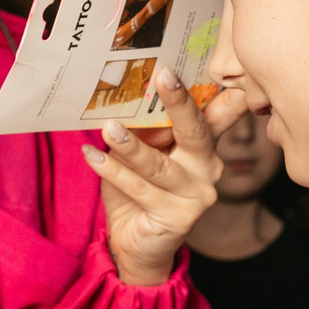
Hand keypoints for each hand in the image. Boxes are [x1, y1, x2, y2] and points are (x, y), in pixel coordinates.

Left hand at [83, 67, 250, 283]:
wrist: (138, 245)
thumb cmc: (138, 192)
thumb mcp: (144, 152)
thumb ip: (145, 129)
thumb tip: (126, 93)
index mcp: (205, 145)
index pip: (215, 112)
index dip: (216, 87)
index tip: (209, 62)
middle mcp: (209, 167)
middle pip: (196, 130)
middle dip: (179, 101)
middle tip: (163, 74)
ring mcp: (197, 195)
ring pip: (160, 165)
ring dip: (132, 146)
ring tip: (109, 128)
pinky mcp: (178, 218)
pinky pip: (140, 189)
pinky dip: (113, 171)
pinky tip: (92, 156)